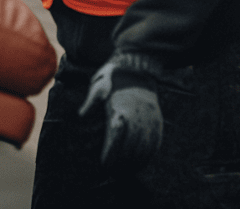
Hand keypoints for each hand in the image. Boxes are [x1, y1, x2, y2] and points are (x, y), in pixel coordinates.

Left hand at [78, 52, 163, 170]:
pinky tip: (142, 162)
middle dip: (123, 162)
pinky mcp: (157, 119)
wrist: (137, 65)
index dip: (111, 153)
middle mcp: (138, 115)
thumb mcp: (98, 84)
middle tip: (113, 174)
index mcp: (122, 107)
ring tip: (126, 172)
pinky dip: (149, 155)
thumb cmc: (113, 76)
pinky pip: (156, 141)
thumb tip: (81, 115)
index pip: (117, 138)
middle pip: (132, 146)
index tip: (104, 164)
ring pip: (145, 147)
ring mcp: (150, 118)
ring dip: (136, 162)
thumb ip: (91, 101)